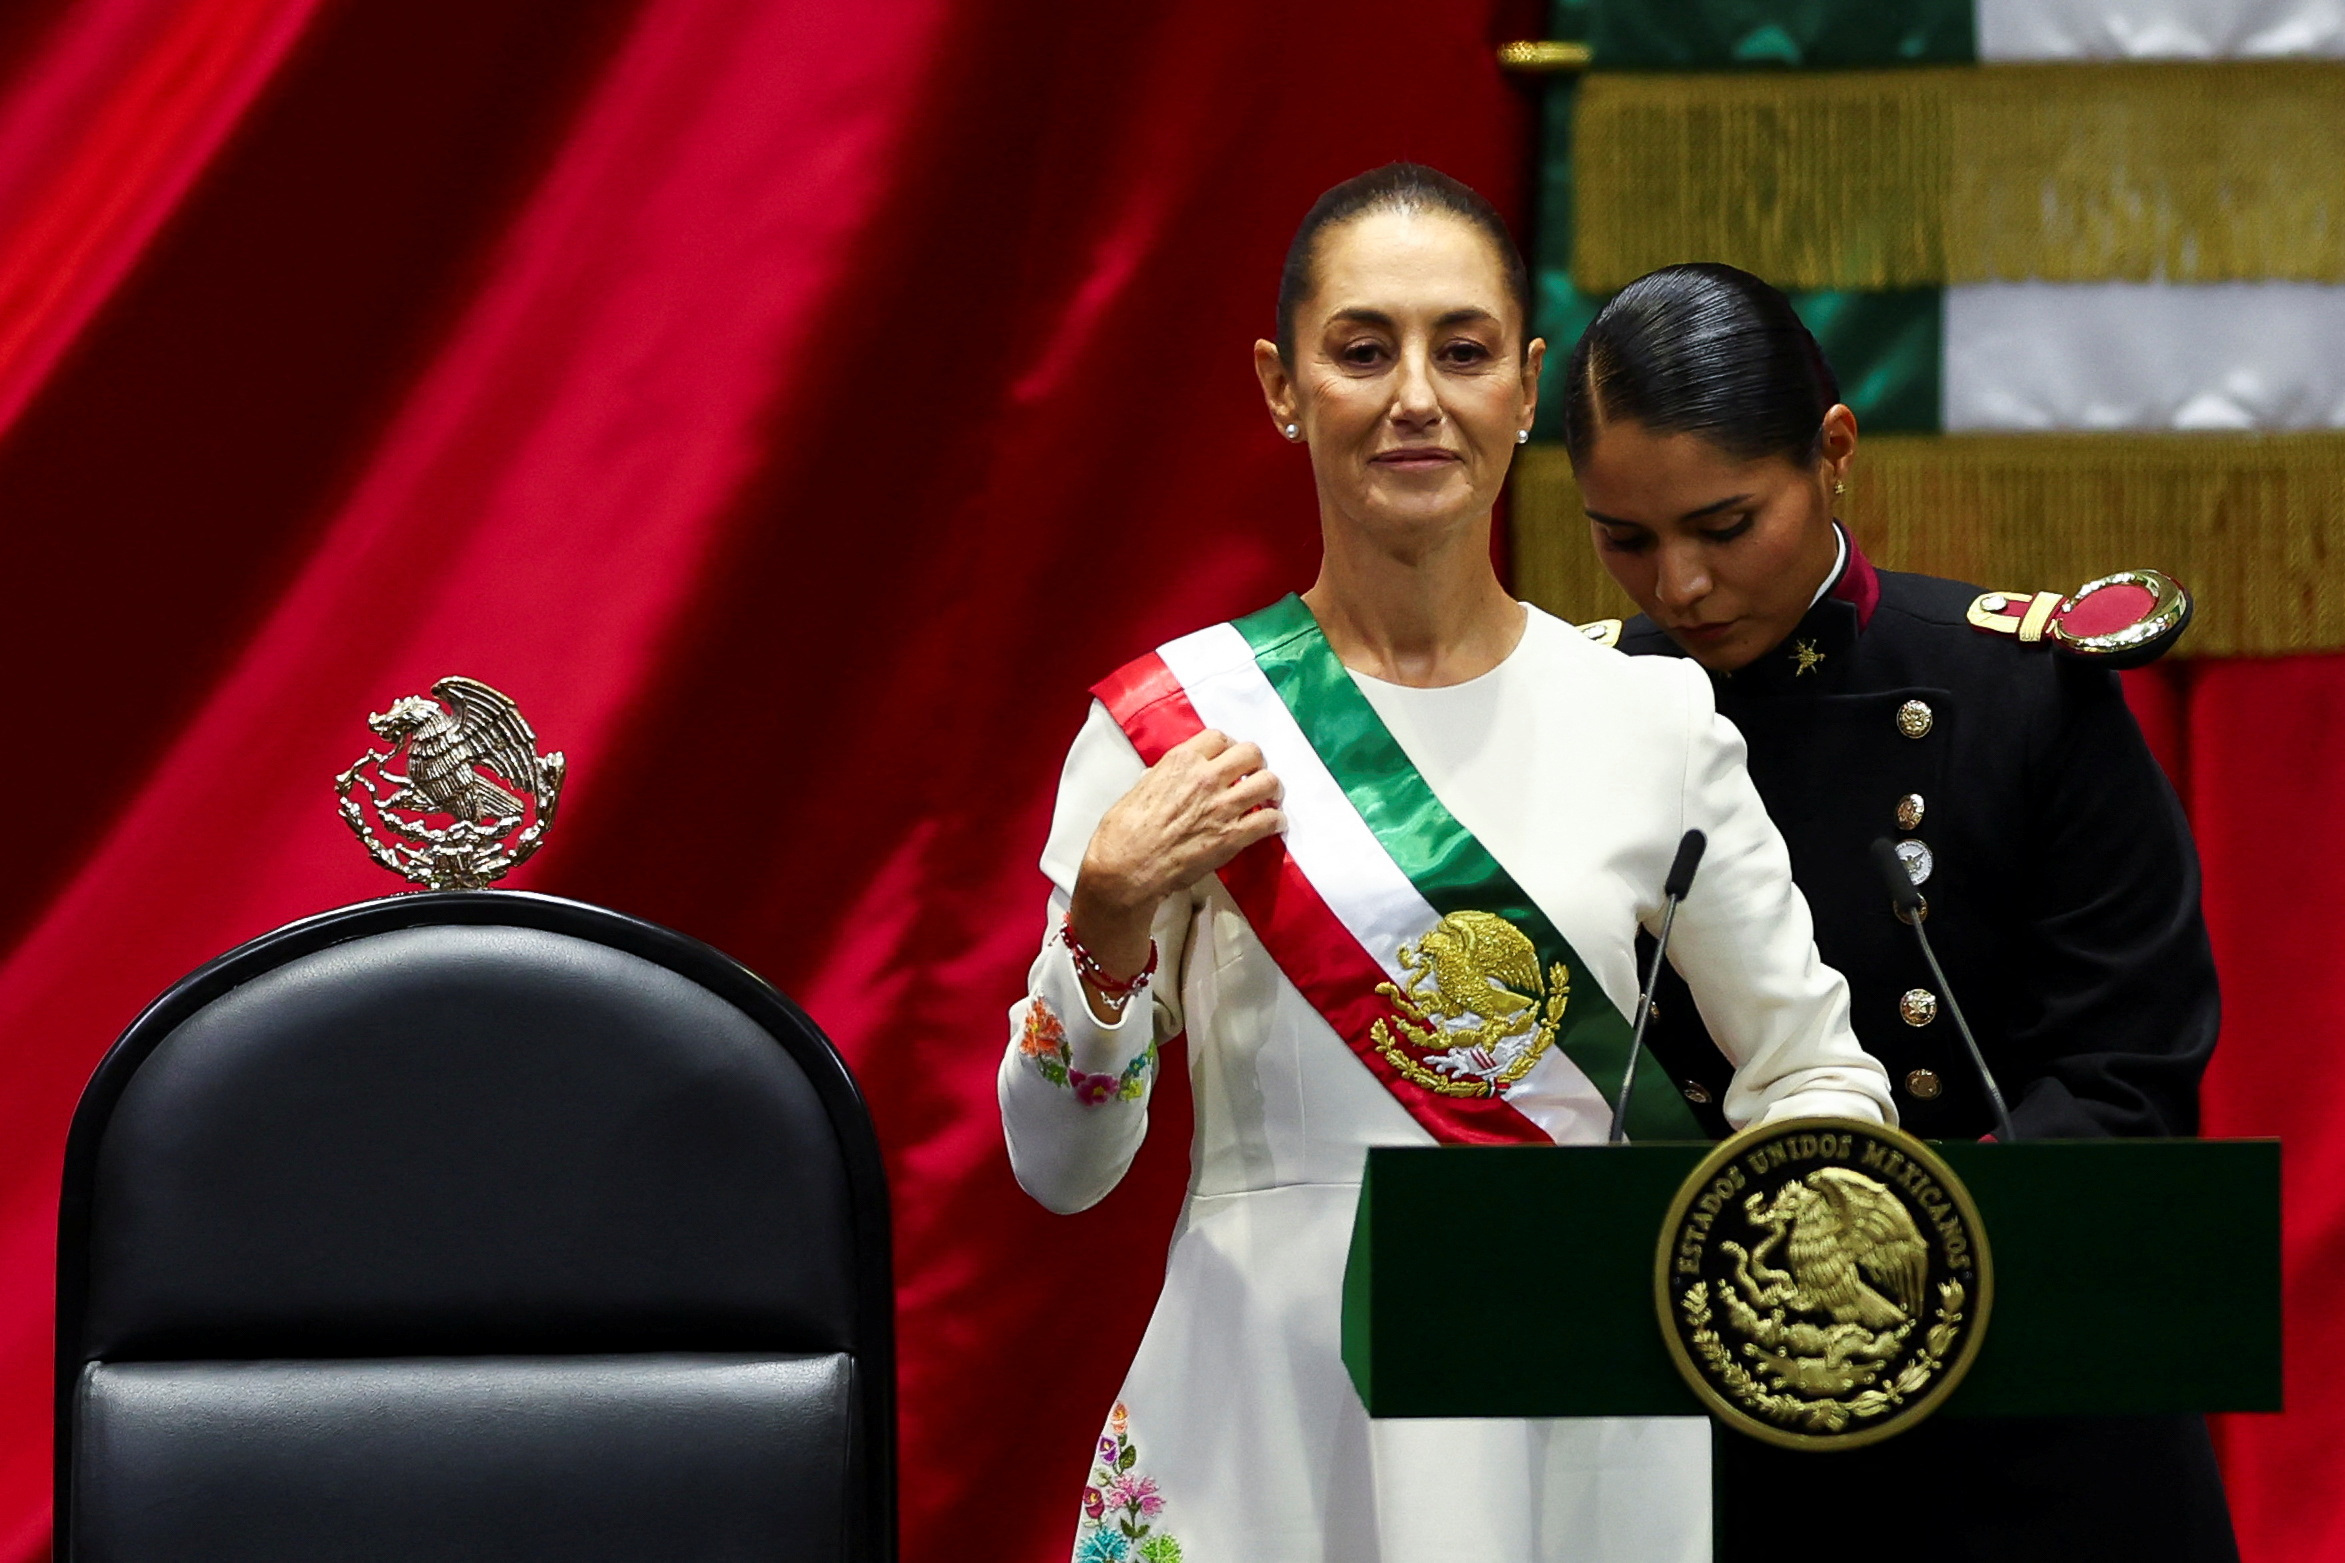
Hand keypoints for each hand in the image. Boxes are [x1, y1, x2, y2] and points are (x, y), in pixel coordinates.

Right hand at [1068, 729, 1283, 987]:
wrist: (1126, 868)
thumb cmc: (1124, 831)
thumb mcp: (1142, 787)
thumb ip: (1167, 777)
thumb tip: (1177, 778)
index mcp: (1182, 761)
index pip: (1219, 737)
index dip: (1229, 748)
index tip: (1230, 759)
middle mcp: (1206, 777)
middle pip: (1251, 753)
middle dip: (1256, 763)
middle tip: (1254, 775)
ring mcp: (1223, 806)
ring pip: (1268, 782)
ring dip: (1273, 790)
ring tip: (1270, 798)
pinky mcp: (1233, 836)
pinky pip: (1270, 820)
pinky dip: (1277, 821)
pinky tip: (1274, 824)